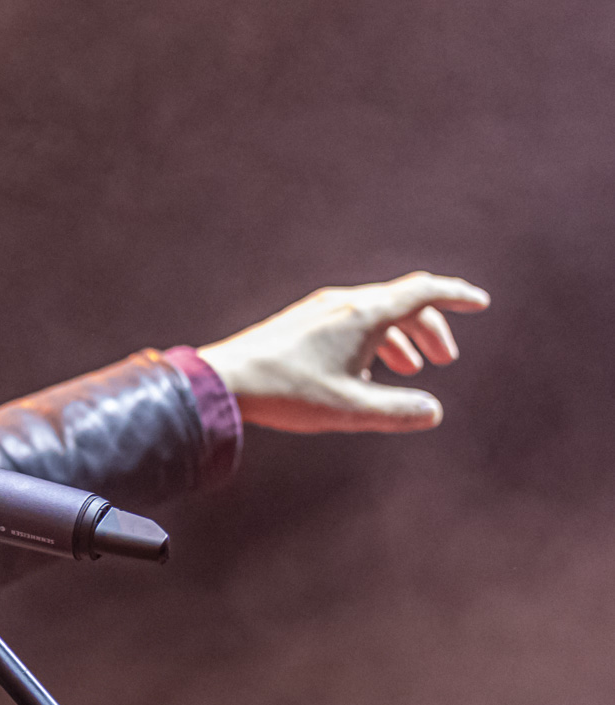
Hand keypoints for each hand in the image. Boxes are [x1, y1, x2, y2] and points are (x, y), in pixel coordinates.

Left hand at [197, 272, 489, 432]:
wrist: (224, 381)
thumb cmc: (287, 392)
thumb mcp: (351, 409)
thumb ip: (398, 411)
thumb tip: (433, 412)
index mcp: (364, 314)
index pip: (424, 291)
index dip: (457, 296)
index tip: (480, 303)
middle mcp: (343, 303)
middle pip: (402, 303)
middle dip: (430, 328)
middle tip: (444, 359)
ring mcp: (318, 311)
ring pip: (374, 314)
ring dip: (400, 337)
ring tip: (409, 368)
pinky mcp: (299, 324)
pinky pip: (348, 323)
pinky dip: (371, 340)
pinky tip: (364, 372)